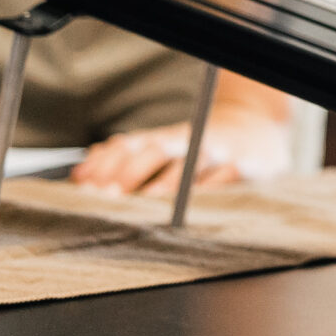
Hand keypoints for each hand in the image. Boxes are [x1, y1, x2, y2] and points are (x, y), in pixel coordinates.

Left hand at [70, 103, 290, 194]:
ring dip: (167, 185)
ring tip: (148, 204)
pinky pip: (227, 178)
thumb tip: (79, 174)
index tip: (87, 187)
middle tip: (111, 197)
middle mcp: (189, 141)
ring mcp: (218, 153)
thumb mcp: (162, 147)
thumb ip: (122, 158)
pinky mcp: (247, 166)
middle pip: (157, 149)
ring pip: (191, 164)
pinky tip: (195, 205)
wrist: (256, 130)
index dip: (107, 164)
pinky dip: (210, 190)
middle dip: (131, 173)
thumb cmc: (198, 150)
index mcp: (164, 138)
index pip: (130, 145)